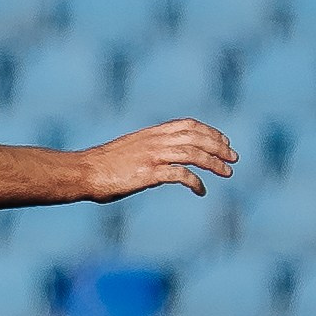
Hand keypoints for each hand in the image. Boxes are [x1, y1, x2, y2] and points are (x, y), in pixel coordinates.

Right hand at [79, 118, 236, 200]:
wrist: (81, 171)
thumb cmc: (101, 165)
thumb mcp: (129, 150)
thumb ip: (148, 152)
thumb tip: (164, 165)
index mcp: (149, 133)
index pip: (187, 124)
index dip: (209, 131)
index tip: (223, 141)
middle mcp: (153, 141)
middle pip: (196, 137)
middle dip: (219, 147)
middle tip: (233, 159)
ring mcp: (151, 156)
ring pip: (193, 153)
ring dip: (214, 163)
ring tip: (227, 173)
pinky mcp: (147, 173)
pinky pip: (180, 175)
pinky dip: (195, 182)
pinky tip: (200, 190)